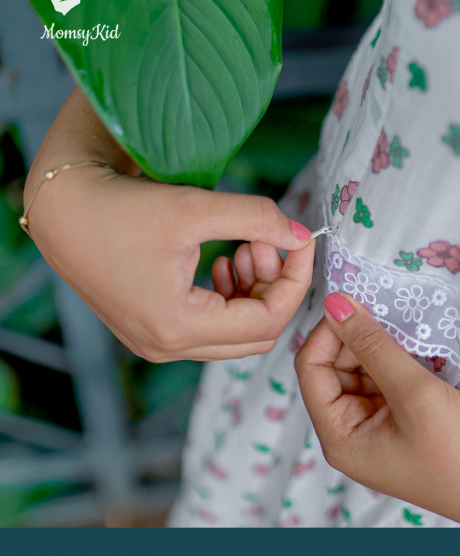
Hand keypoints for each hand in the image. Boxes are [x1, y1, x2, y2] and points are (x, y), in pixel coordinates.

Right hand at [29, 165, 314, 361]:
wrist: (61, 210)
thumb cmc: (121, 208)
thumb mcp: (196, 208)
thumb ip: (257, 220)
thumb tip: (301, 233)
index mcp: (178, 327)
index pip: (267, 321)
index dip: (295, 280)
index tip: (303, 242)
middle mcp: (167, 347)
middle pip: (254, 334)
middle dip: (273, 287)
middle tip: (263, 243)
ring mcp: (156, 342)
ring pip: (233, 333)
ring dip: (250, 292)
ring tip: (241, 247)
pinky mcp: (150, 327)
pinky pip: (208, 326)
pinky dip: (226, 296)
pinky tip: (221, 260)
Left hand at [295, 292, 459, 526]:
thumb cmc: (459, 452)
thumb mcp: (413, 392)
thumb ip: (373, 344)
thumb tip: (335, 303)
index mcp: (339, 437)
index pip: (310, 369)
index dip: (327, 332)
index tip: (353, 303)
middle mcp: (349, 432)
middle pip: (332, 367)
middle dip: (353, 337)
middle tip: (381, 309)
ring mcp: (375, 426)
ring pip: (359, 369)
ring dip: (375, 345)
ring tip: (398, 325)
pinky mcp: (399, 419)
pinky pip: (383, 377)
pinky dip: (393, 357)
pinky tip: (411, 344)